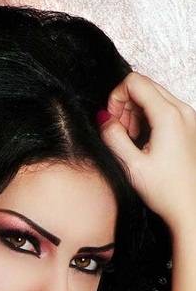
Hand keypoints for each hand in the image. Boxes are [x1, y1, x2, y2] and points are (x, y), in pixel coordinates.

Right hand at [98, 71, 195, 232]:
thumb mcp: (131, 166)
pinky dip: (149, 119)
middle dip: (126, 105)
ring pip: (155, 97)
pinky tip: (144, 142)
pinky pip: (165, 110)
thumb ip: (113, 138)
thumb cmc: (167, 191)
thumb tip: (104, 119)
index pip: (135, 82)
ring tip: (131, 140)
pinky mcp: (189, 127)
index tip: (111, 120)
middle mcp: (182, 111)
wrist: (191, 208)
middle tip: (119, 132)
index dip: (116, 97)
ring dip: (136, 113)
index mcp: (169, 116)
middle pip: (146, 86)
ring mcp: (188, 118)